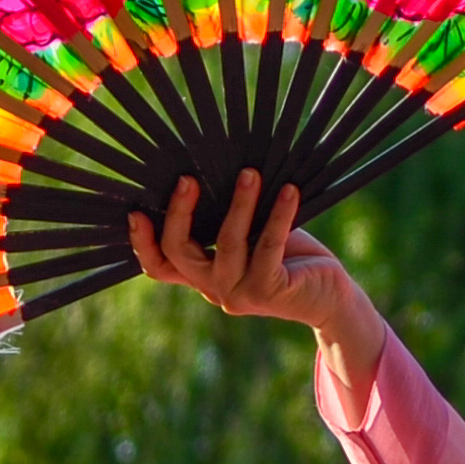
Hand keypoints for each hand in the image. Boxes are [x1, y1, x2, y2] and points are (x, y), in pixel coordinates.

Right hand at [130, 173, 373, 345]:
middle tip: (189, 178)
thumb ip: (227, 219)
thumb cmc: (289, 257)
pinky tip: (289, 191)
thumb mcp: (251, 236)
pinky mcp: (269, 290)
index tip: (135, 211)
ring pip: (226, 244)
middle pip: (178, 254)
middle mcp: (215, 288)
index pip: (159, 267)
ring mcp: (239, 293)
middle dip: (180, 213)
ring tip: (250, 173)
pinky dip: (278, 214)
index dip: (141, 243)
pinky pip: (269, 245)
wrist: (328, 296)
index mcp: (203, 275)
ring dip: (239, 204)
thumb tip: (214, 167)